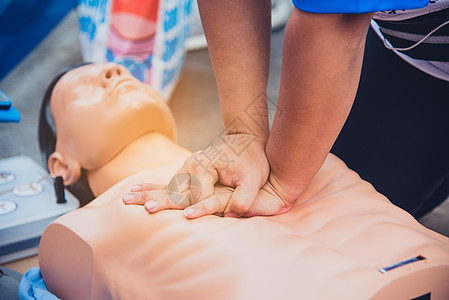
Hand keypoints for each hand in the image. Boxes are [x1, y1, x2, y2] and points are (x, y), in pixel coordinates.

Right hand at [124, 133, 269, 216]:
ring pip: (167, 187)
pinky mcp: (186, 173)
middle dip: (157, 201)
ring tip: (126, 197)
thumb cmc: (251, 161)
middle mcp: (190, 167)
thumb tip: (234, 214)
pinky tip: (136, 190)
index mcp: (204, 167)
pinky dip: (152, 188)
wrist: (245, 140)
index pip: (197, 196)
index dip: (197, 209)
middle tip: (143, 209)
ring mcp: (186, 169)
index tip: (188, 219)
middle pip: (174, 190)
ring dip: (146, 193)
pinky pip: (169, 184)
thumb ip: (245, 197)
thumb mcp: (253, 178)